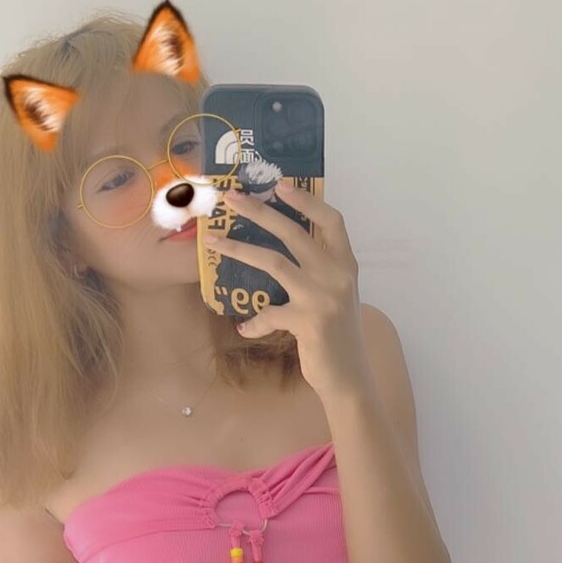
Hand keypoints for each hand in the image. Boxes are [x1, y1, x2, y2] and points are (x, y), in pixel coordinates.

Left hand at [217, 180, 370, 400]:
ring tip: (212, 242)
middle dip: (259, 212)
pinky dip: (254, 322)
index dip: (306, 200)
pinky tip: (245, 328)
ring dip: (238, 250)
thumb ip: (318, 271)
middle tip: (232, 198)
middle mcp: (337, 275)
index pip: (332, 220)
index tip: (279, 185)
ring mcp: (323, 297)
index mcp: (346, 264)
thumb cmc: (338, 334)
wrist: (349, 377)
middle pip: (294, 232)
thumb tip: (280, 247)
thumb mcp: (336, 295)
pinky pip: (269, 314)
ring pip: (273, 261)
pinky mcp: (307, 322)